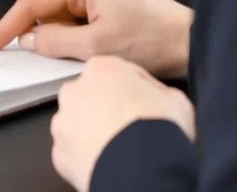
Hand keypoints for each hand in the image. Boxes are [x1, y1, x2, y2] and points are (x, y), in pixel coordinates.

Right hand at [0, 0, 191, 77]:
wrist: (193, 43)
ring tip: (72, 55)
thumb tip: (27, 41)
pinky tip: (77, 49)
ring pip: (62, 12)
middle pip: (47, 6)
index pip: (34, 2)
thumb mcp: (97, 48)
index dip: (6, 25)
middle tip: (14, 54)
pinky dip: (72, 33)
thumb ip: (55, 43)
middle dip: (35, 32)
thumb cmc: (152, 43)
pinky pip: (78, 14)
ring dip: (58, 35)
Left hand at [50, 56, 195, 191]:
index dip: (138, 90)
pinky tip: (107, 161)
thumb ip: (161, 93)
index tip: (148, 104)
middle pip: (92, 96)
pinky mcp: (59, 153)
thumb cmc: (159, 130)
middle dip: (109, 109)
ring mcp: (63, 122)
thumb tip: (162, 99)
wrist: (143, 168)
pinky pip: (74, 152)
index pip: (119, 74)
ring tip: (119, 147)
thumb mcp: (176, 100)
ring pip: (78, 124)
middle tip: (132, 127)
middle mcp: (74, 91)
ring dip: (94, 132)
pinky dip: (87, 157)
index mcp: (101, 69)